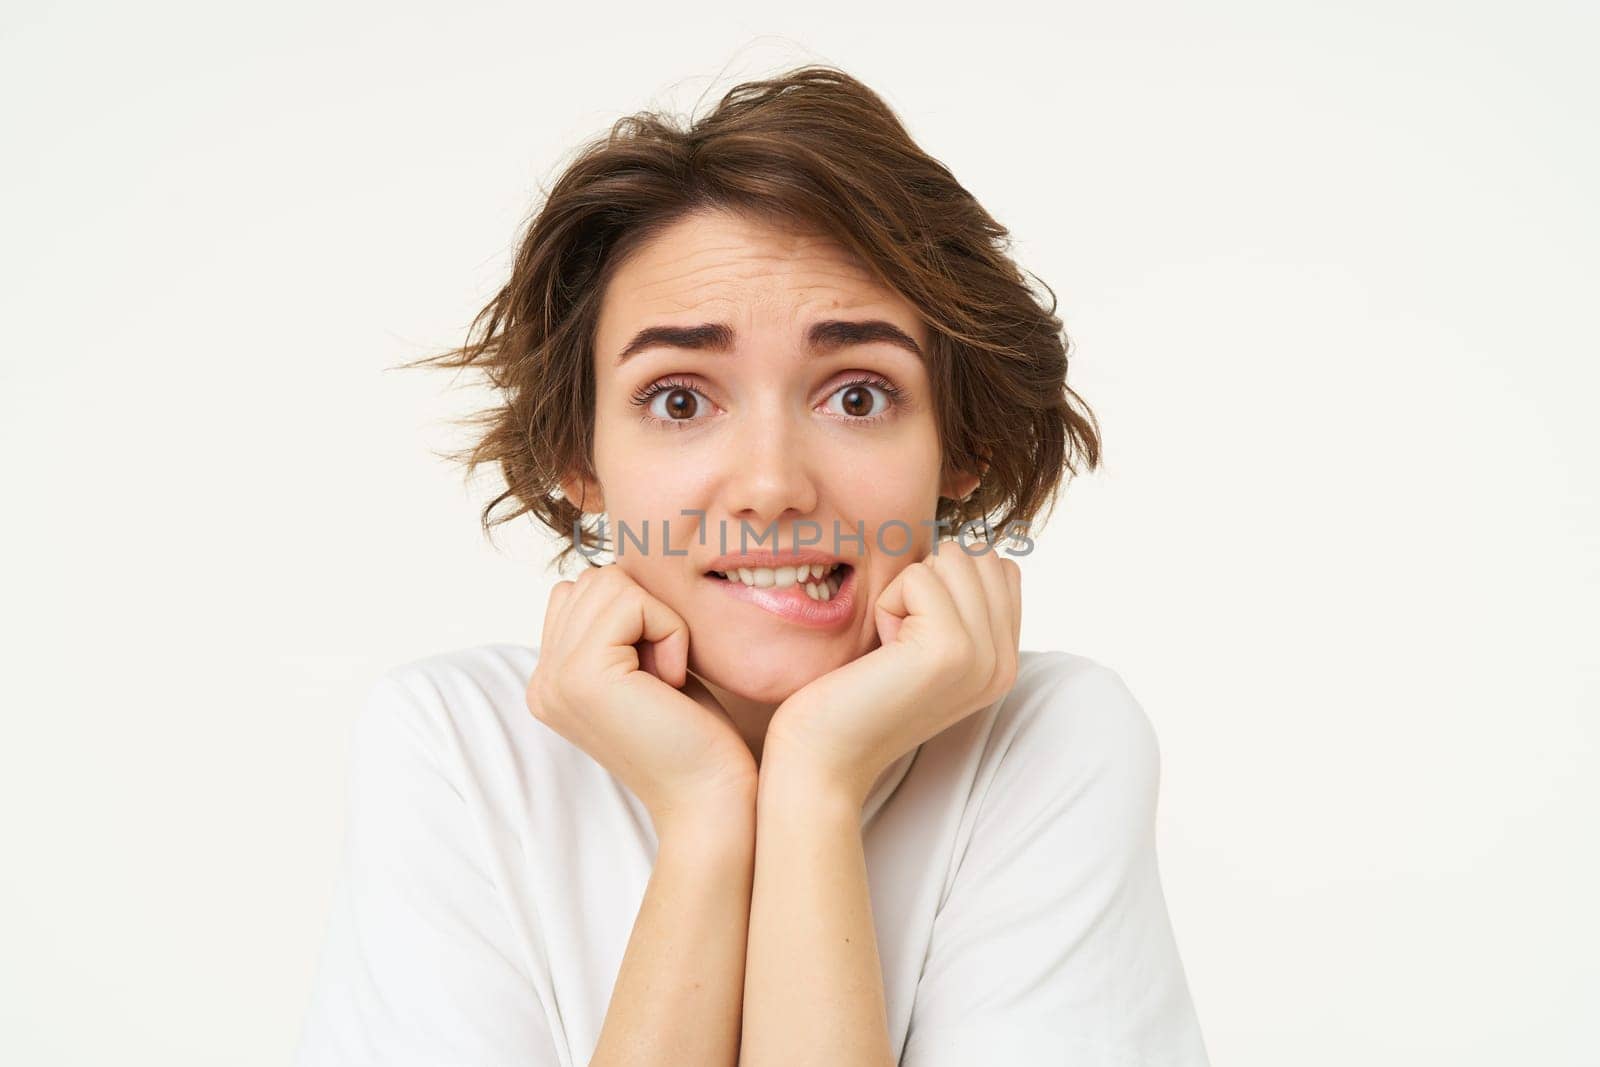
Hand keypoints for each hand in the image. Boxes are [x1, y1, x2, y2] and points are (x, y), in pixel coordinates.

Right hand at [526, 563, 757, 831]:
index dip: (634, 614)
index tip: (657, 673)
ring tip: (666, 677)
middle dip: (643, 611)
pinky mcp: (583, 675)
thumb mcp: (643, 666)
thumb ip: (615, 625)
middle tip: (664, 674)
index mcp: (550, 679)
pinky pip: (632, 602)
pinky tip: (674, 680)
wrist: (709, 796)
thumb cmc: (693, 732)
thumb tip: (616, 569)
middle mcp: (541, 680)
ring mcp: (555, 678)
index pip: (579, 592)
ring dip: (657, 619)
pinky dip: (669, 629)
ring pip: (609, 583)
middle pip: (591, 580)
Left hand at [764, 541, 1021, 806]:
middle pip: (977, 557)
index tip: (913, 634)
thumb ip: (958, 606)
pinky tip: (881, 651)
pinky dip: (889, 602)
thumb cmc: (855, 694)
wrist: (823, 758)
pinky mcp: (950, 649)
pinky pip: (920, 575)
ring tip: (890, 647)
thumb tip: (965, 546)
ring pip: (951, 558)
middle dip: (925, 582)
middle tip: (897, 642)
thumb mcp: (920, 646)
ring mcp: (983, 658)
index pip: (998, 568)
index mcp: (1003, 662)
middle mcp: (1004, 663)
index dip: (944, 582)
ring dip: (905, 591)